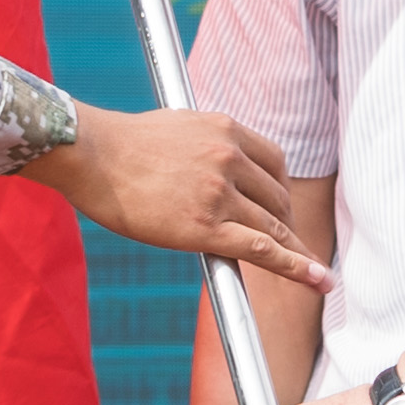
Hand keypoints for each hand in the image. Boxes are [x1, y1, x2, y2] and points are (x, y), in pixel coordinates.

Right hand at [39, 104, 328, 295]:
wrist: (89, 154)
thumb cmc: (120, 144)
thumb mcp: (176, 127)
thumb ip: (204, 145)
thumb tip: (214, 163)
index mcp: (225, 130)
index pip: (274, 162)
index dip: (280, 189)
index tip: (279, 207)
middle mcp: (229, 158)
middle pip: (276, 197)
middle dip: (284, 222)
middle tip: (287, 243)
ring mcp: (219, 193)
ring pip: (272, 226)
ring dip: (294, 250)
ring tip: (315, 272)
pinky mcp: (205, 228)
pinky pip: (262, 249)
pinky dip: (295, 266)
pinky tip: (316, 278)